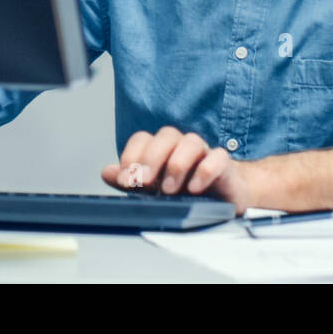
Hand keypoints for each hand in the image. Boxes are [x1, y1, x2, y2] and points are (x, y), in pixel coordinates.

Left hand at [101, 126, 256, 214]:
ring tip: (170, 189)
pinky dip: (205, 170)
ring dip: (177, 164)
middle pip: (167, 135)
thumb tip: (107, 172)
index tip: (126, 180)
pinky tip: (195, 188)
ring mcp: (204, 153)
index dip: (132, 156)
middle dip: (152, 158)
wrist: (224, 198)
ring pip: (191, 141)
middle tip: (145, 182)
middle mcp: (182, 146)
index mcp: (163, 149)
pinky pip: (218, 157)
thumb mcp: (154, 189)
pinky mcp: (224, 166)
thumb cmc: (187, 190)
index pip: (143, 138)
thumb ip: (132, 180)